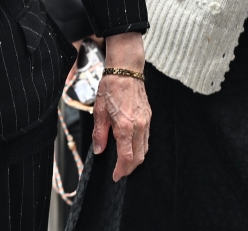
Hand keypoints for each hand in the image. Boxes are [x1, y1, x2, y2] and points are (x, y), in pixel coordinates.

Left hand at [93, 31, 149, 180]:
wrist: (126, 70)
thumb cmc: (111, 87)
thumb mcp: (99, 111)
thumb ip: (100, 133)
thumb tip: (99, 150)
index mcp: (125, 126)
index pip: (126, 157)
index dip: (121, 170)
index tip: (116, 176)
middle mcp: (138, 126)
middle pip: (139, 157)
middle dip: (130, 168)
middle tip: (120, 173)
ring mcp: (146, 121)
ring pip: (145, 148)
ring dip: (136, 159)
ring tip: (125, 162)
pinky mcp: (148, 117)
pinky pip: (146, 138)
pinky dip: (140, 147)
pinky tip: (131, 146)